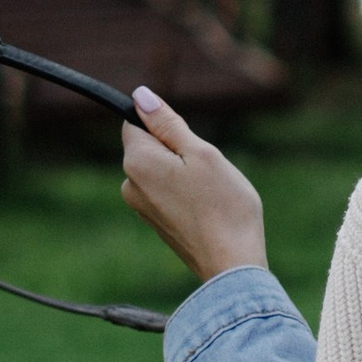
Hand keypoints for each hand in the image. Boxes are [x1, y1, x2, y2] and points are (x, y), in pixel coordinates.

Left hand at [119, 87, 268, 282]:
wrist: (231, 265)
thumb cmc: (223, 205)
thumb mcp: (201, 153)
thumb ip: (168, 124)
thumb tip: (140, 96)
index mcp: (137, 162)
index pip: (136, 122)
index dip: (165, 125)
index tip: (190, 143)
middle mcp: (130, 185)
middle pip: (150, 146)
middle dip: (178, 149)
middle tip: (206, 170)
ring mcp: (141, 207)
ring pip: (161, 169)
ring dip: (184, 172)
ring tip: (209, 192)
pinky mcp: (156, 223)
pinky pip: (168, 191)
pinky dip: (186, 192)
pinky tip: (207, 208)